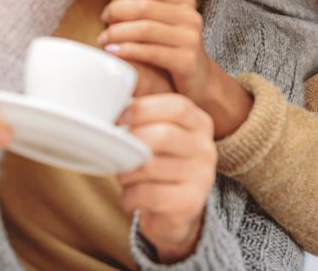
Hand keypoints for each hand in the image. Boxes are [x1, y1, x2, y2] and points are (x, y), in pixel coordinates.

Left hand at [98, 0, 211, 102]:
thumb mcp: (170, 23)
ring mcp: (190, 40)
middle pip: (146, 6)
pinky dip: (127, 50)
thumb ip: (152, 8)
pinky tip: (113, 52)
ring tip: (103, 38)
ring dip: (118, 32)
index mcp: (187, 5)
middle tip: (104, 18)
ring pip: (145, 29)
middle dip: (118, 10)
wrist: (200, 80)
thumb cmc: (175, 49)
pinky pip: (150, 52)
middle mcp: (191, 19)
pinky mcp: (186, 61)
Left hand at [117, 93, 216, 261]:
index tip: (119, 118)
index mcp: (200, 124)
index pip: (178, 107)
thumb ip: (145, 119)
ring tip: (125, 177)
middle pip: (164, 135)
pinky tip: (130, 198)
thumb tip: (111, 105)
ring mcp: (202, 176)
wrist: (176, 211)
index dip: (144, 109)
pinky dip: (130, 197)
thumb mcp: (160, 135)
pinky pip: (150, 194)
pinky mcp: (191, 202)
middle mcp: (206, 148)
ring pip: (151, 166)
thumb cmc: (160, 165)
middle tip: (116, 152)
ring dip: (126, 173)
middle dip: (131, 143)